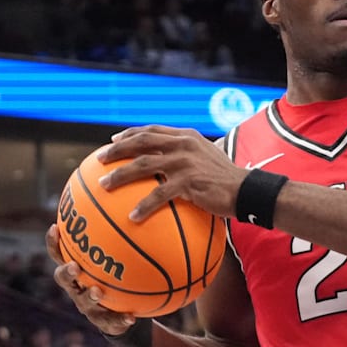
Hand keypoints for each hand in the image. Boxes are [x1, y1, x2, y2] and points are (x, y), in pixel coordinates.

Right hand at [46, 224, 135, 334]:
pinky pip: (112, 322)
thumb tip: (128, 208)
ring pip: (84, 302)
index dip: (54, 243)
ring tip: (98, 291)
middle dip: (66, 272)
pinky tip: (131, 317)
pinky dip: (120, 320)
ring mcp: (88, 307)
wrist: (123, 314)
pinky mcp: (104, 322)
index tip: (55, 227)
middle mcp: (77, 288)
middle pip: (63, 279)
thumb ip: (118, 239)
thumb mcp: (116, 259)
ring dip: (90, 296)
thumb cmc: (116, 278)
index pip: (60, 254)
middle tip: (74, 266)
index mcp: (76, 271)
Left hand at [97, 125, 246, 220]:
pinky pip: (159, 194)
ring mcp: (185, 161)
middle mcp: (183, 144)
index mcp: (186, 136)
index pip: (153, 129)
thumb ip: (189, 157)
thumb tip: (171, 170)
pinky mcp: (189, 181)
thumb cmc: (228, 179)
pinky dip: (144, 205)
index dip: (131, 133)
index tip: (114, 140)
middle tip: (99, 159)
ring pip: (143, 165)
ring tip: (104, 186)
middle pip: (142, 142)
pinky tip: (132, 216)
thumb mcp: (208, 159)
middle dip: (117, 149)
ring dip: (121, 175)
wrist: (247, 190)